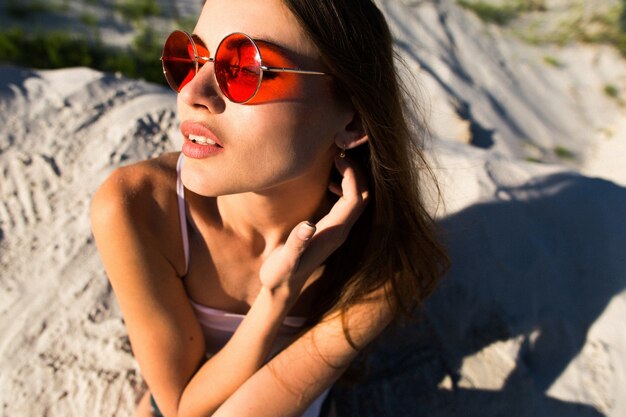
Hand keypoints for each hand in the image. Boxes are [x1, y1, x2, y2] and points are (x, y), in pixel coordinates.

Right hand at [259, 155, 368, 299]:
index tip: (337, 156)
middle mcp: (341, 231)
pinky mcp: (332, 230)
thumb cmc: (280, 275)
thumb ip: (296, 244)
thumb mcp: (285, 261)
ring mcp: (338, 231)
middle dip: (355, 172)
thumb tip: (308, 225)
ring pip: (356, 200)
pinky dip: (342, 187)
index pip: (354, 199)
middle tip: (338, 153)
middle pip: (362, 196)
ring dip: (351, 178)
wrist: (283, 290)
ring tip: (333, 161)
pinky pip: (346, 204)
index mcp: (333, 234)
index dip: (351, 175)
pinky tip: (326, 181)